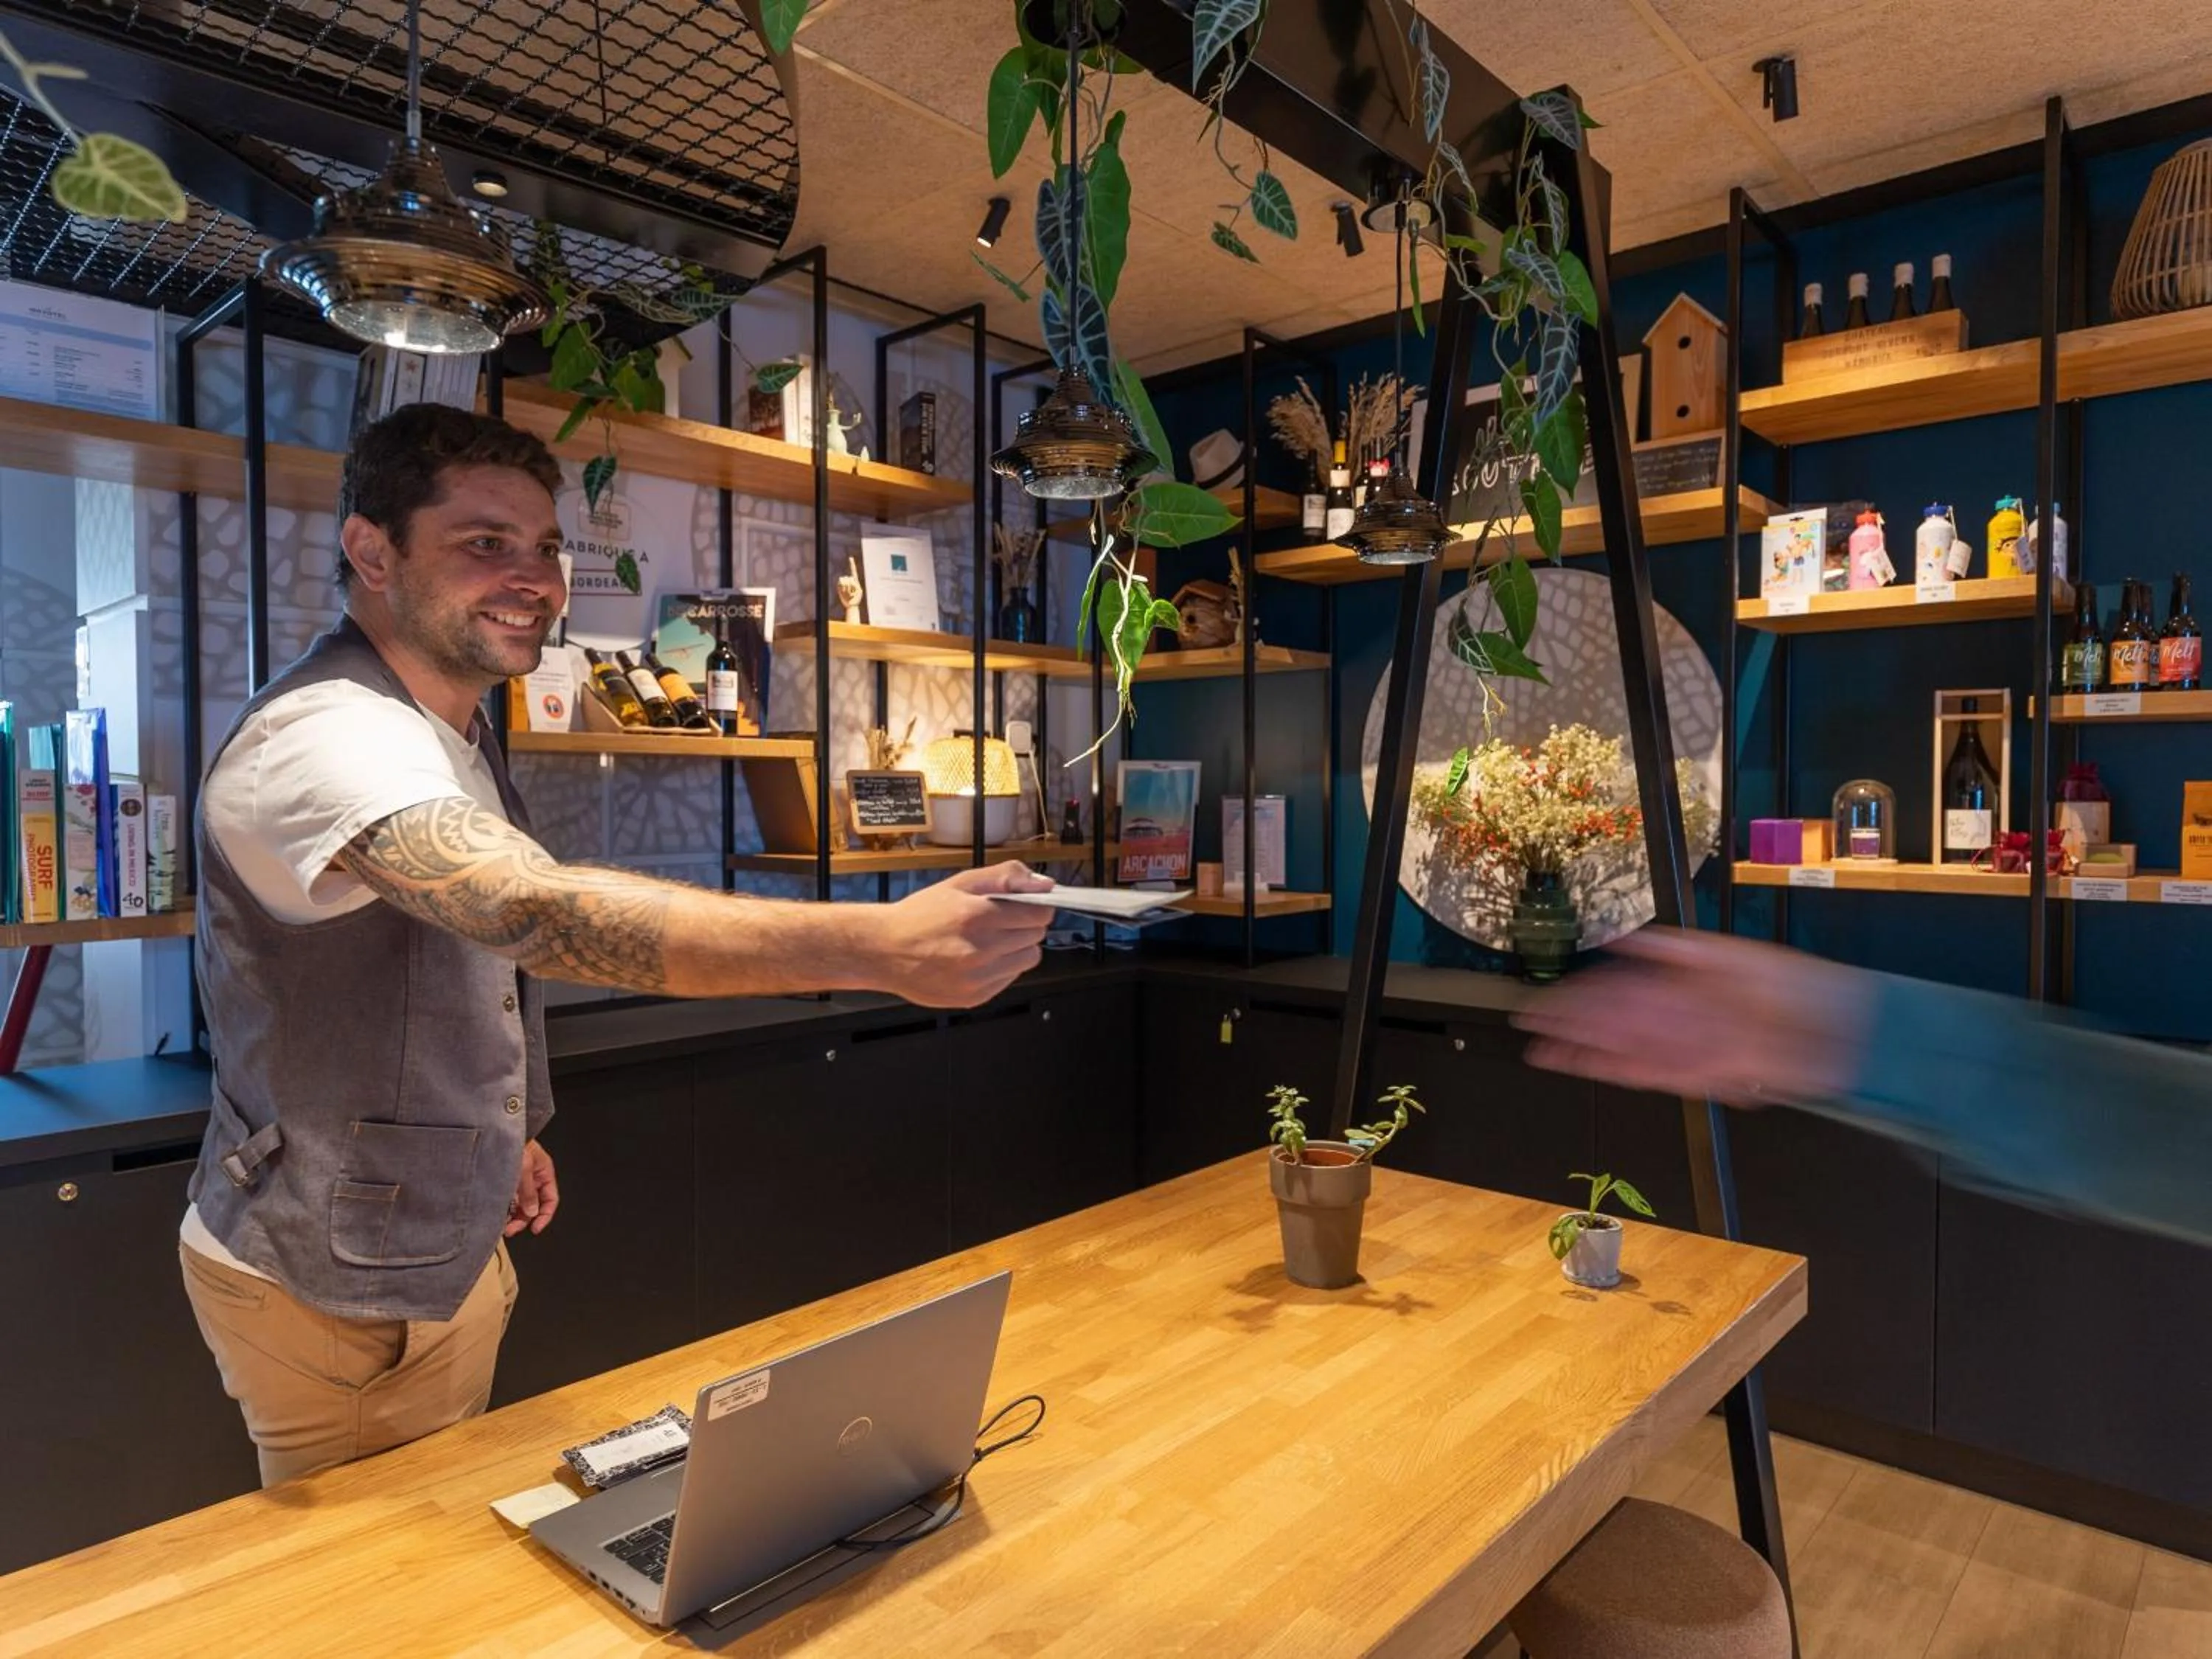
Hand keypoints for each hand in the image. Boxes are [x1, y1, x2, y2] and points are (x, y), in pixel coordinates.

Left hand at [505, 1139, 558, 1237]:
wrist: (494, 1130)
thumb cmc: (513, 1142)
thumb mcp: (524, 1167)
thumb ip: (528, 1192)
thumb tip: (532, 1212)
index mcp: (544, 1172)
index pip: (551, 1199)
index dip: (545, 1216)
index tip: (536, 1228)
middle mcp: (533, 1177)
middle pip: (534, 1205)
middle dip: (524, 1219)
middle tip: (511, 1229)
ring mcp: (519, 1179)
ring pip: (520, 1204)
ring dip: (513, 1216)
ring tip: (502, 1225)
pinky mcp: (505, 1180)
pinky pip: (508, 1199)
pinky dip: (504, 1208)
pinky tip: (497, 1214)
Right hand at [865, 862, 1055, 1007]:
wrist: (884, 951)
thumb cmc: (920, 915)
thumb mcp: (960, 883)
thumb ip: (1005, 877)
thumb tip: (1044, 883)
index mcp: (977, 916)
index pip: (1038, 914)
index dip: (1035, 906)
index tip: (1025, 905)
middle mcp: (980, 950)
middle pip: (1035, 936)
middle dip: (1024, 925)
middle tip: (999, 921)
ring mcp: (978, 978)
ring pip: (1028, 959)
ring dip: (1016, 948)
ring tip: (988, 941)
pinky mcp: (975, 997)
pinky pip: (1010, 979)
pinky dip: (1002, 968)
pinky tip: (977, 959)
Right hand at [1512, 928, 1877, 1106]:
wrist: (1837, 1026)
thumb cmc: (1791, 982)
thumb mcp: (1726, 953)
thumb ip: (1672, 950)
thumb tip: (1621, 944)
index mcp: (1682, 984)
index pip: (1619, 990)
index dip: (1582, 995)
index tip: (1549, 998)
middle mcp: (1679, 1016)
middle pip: (1615, 1021)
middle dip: (1573, 1023)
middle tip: (1531, 1024)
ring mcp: (1688, 1047)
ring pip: (1626, 1050)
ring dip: (1587, 1051)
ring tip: (1548, 1052)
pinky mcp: (1705, 1076)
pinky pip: (1656, 1074)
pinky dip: (1624, 1070)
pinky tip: (1595, 1067)